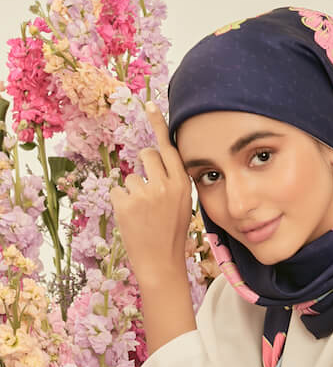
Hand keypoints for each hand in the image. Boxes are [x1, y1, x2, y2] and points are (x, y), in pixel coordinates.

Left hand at [109, 102, 192, 284]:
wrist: (162, 262)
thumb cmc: (172, 232)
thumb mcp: (183, 204)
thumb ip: (172, 180)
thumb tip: (153, 156)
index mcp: (183, 184)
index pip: (169, 147)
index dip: (158, 124)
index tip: (149, 104)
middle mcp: (165, 185)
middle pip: (147, 155)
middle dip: (144, 166)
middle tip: (148, 189)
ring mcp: (144, 193)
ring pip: (130, 176)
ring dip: (132, 191)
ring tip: (142, 213)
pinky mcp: (125, 203)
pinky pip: (116, 190)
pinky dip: (120, 203)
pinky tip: (131, 218)